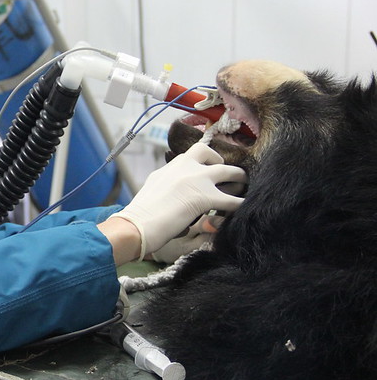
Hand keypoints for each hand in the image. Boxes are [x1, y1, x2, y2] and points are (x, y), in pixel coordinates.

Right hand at [110, 142, 246, 258]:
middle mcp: (183, 167)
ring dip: (239, 178)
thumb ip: (167, 190)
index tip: (208, 167)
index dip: (203, 160)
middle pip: (211, 154)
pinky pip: (232, 200)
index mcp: (169, 168)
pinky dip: (239, 204)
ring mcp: (196, 180)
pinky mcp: (205, 197)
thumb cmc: (140, 217)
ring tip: (244, 186)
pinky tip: (243, 209)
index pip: (191, 154)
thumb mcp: (153, 194)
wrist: (136, 225)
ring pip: (229, 171)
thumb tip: (177, 202)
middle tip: (229, 175)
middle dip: (222, 163)